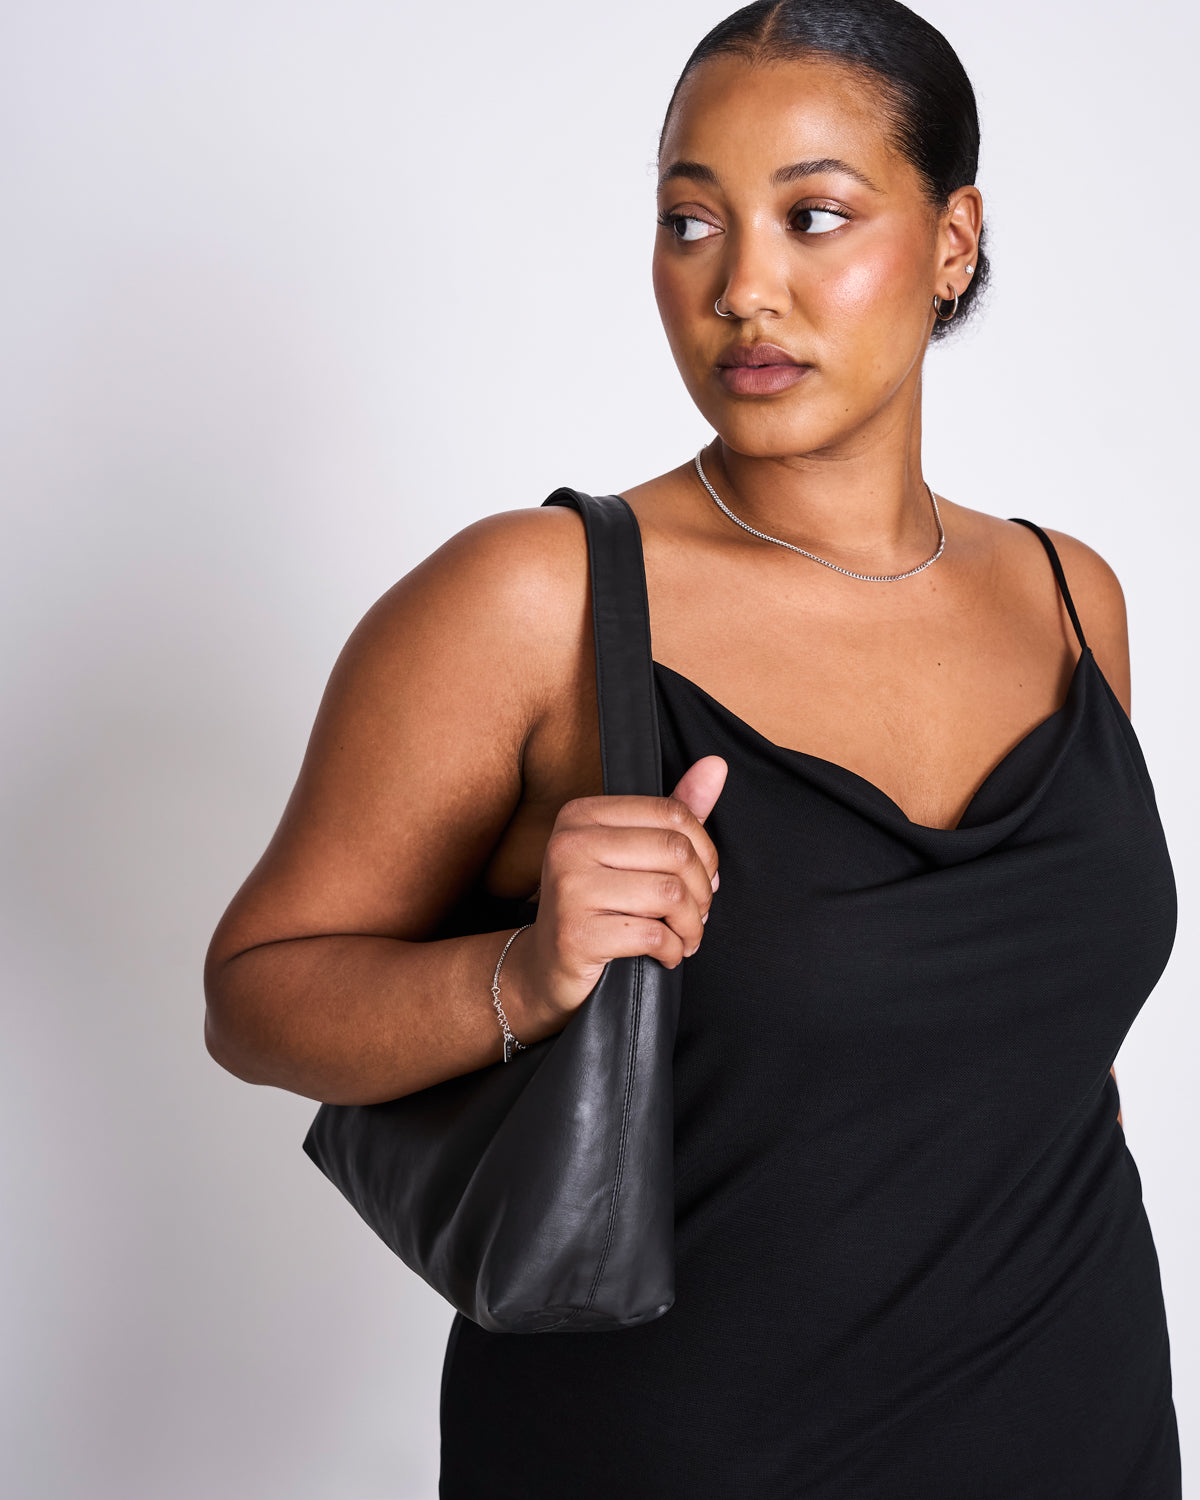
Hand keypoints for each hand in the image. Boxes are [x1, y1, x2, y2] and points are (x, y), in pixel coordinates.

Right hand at [504, 755, 727, 1036]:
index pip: (671, 814)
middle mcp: (569, 843)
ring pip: (670, 894)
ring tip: (686, 936)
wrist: (548, 965)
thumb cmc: (598, 905)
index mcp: (582, 814)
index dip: (704, 850)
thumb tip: (716, 765)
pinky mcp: (575, 933)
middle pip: (675, 852)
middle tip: (699, 913)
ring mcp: (568, 888)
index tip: (704, 878)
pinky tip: (668, 954)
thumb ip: (674, 811)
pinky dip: (673, 950)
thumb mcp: (632, 853)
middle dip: (702, 890)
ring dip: (692, 925)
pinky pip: (653, 934)